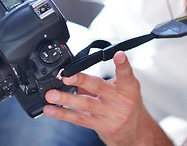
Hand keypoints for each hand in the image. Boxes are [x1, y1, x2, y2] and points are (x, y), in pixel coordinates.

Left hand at [44, 52, 172, 145]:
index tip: (118, 54)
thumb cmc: (127, 104)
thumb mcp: (124, 88)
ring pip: (86, 105)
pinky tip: (51, 110)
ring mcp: (110, 115)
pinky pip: (79, 119)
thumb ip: (105, 80)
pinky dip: (63, 114)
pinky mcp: (101, 126)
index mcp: (128, 87)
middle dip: (82, 81)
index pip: (126, 73)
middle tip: (66, 76)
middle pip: (100, 88)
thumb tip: (76, 73)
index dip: (123, 63)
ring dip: (66, 99)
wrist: (135, 131)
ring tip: (52, 95)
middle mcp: (120, 100)